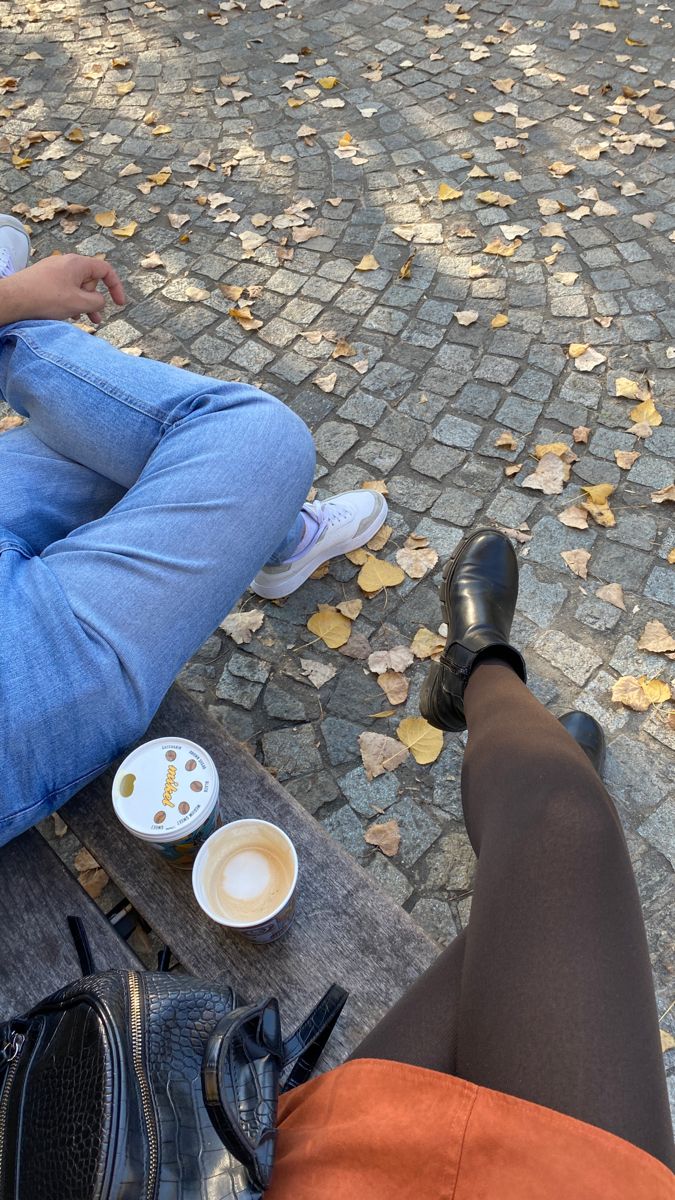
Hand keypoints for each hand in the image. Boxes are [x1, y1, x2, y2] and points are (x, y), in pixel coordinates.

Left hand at [0, 253, 125, 323]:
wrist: (13, 299)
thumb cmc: (46, 298)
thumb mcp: (79, 302)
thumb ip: (97, 302)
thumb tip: (100, 302)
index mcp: (78, 264)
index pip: (105, 270)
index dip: (116, 287)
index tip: (119, 304)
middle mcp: (66, 263)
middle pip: (90, 280)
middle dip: (95, 300)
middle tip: (95, 318)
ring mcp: (54, 270)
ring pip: (76, 287)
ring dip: (82, 304)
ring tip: (83, 320)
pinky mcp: (44, 279)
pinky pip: (64, 289)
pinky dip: (69, 302)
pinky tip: (66, 316)